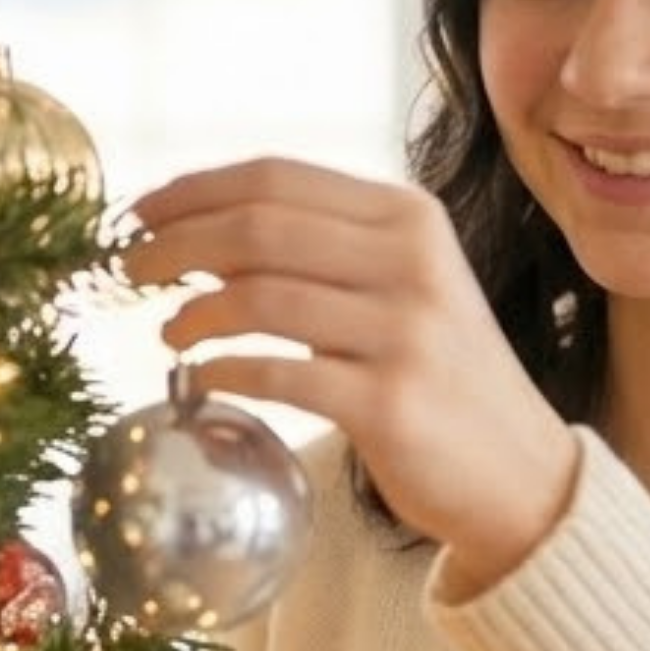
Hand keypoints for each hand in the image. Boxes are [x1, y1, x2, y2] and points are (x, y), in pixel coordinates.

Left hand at [122, 157, 578, 589]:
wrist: (520, 473)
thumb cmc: (441, 376)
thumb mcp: (400, 287)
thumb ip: (321, 251)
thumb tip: (198, 231)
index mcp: (410, 217)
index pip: (278, 177)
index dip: (193, 189)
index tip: (137, 213)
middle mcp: (412, 263)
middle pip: (259, 228)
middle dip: (175, 244)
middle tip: (129, 271)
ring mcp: (403, 332)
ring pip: (261, 296)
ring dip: (193, 313)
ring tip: (169, 333)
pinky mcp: (389, 403)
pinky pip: (278, 374)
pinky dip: (224, 373)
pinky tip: (202, 380)